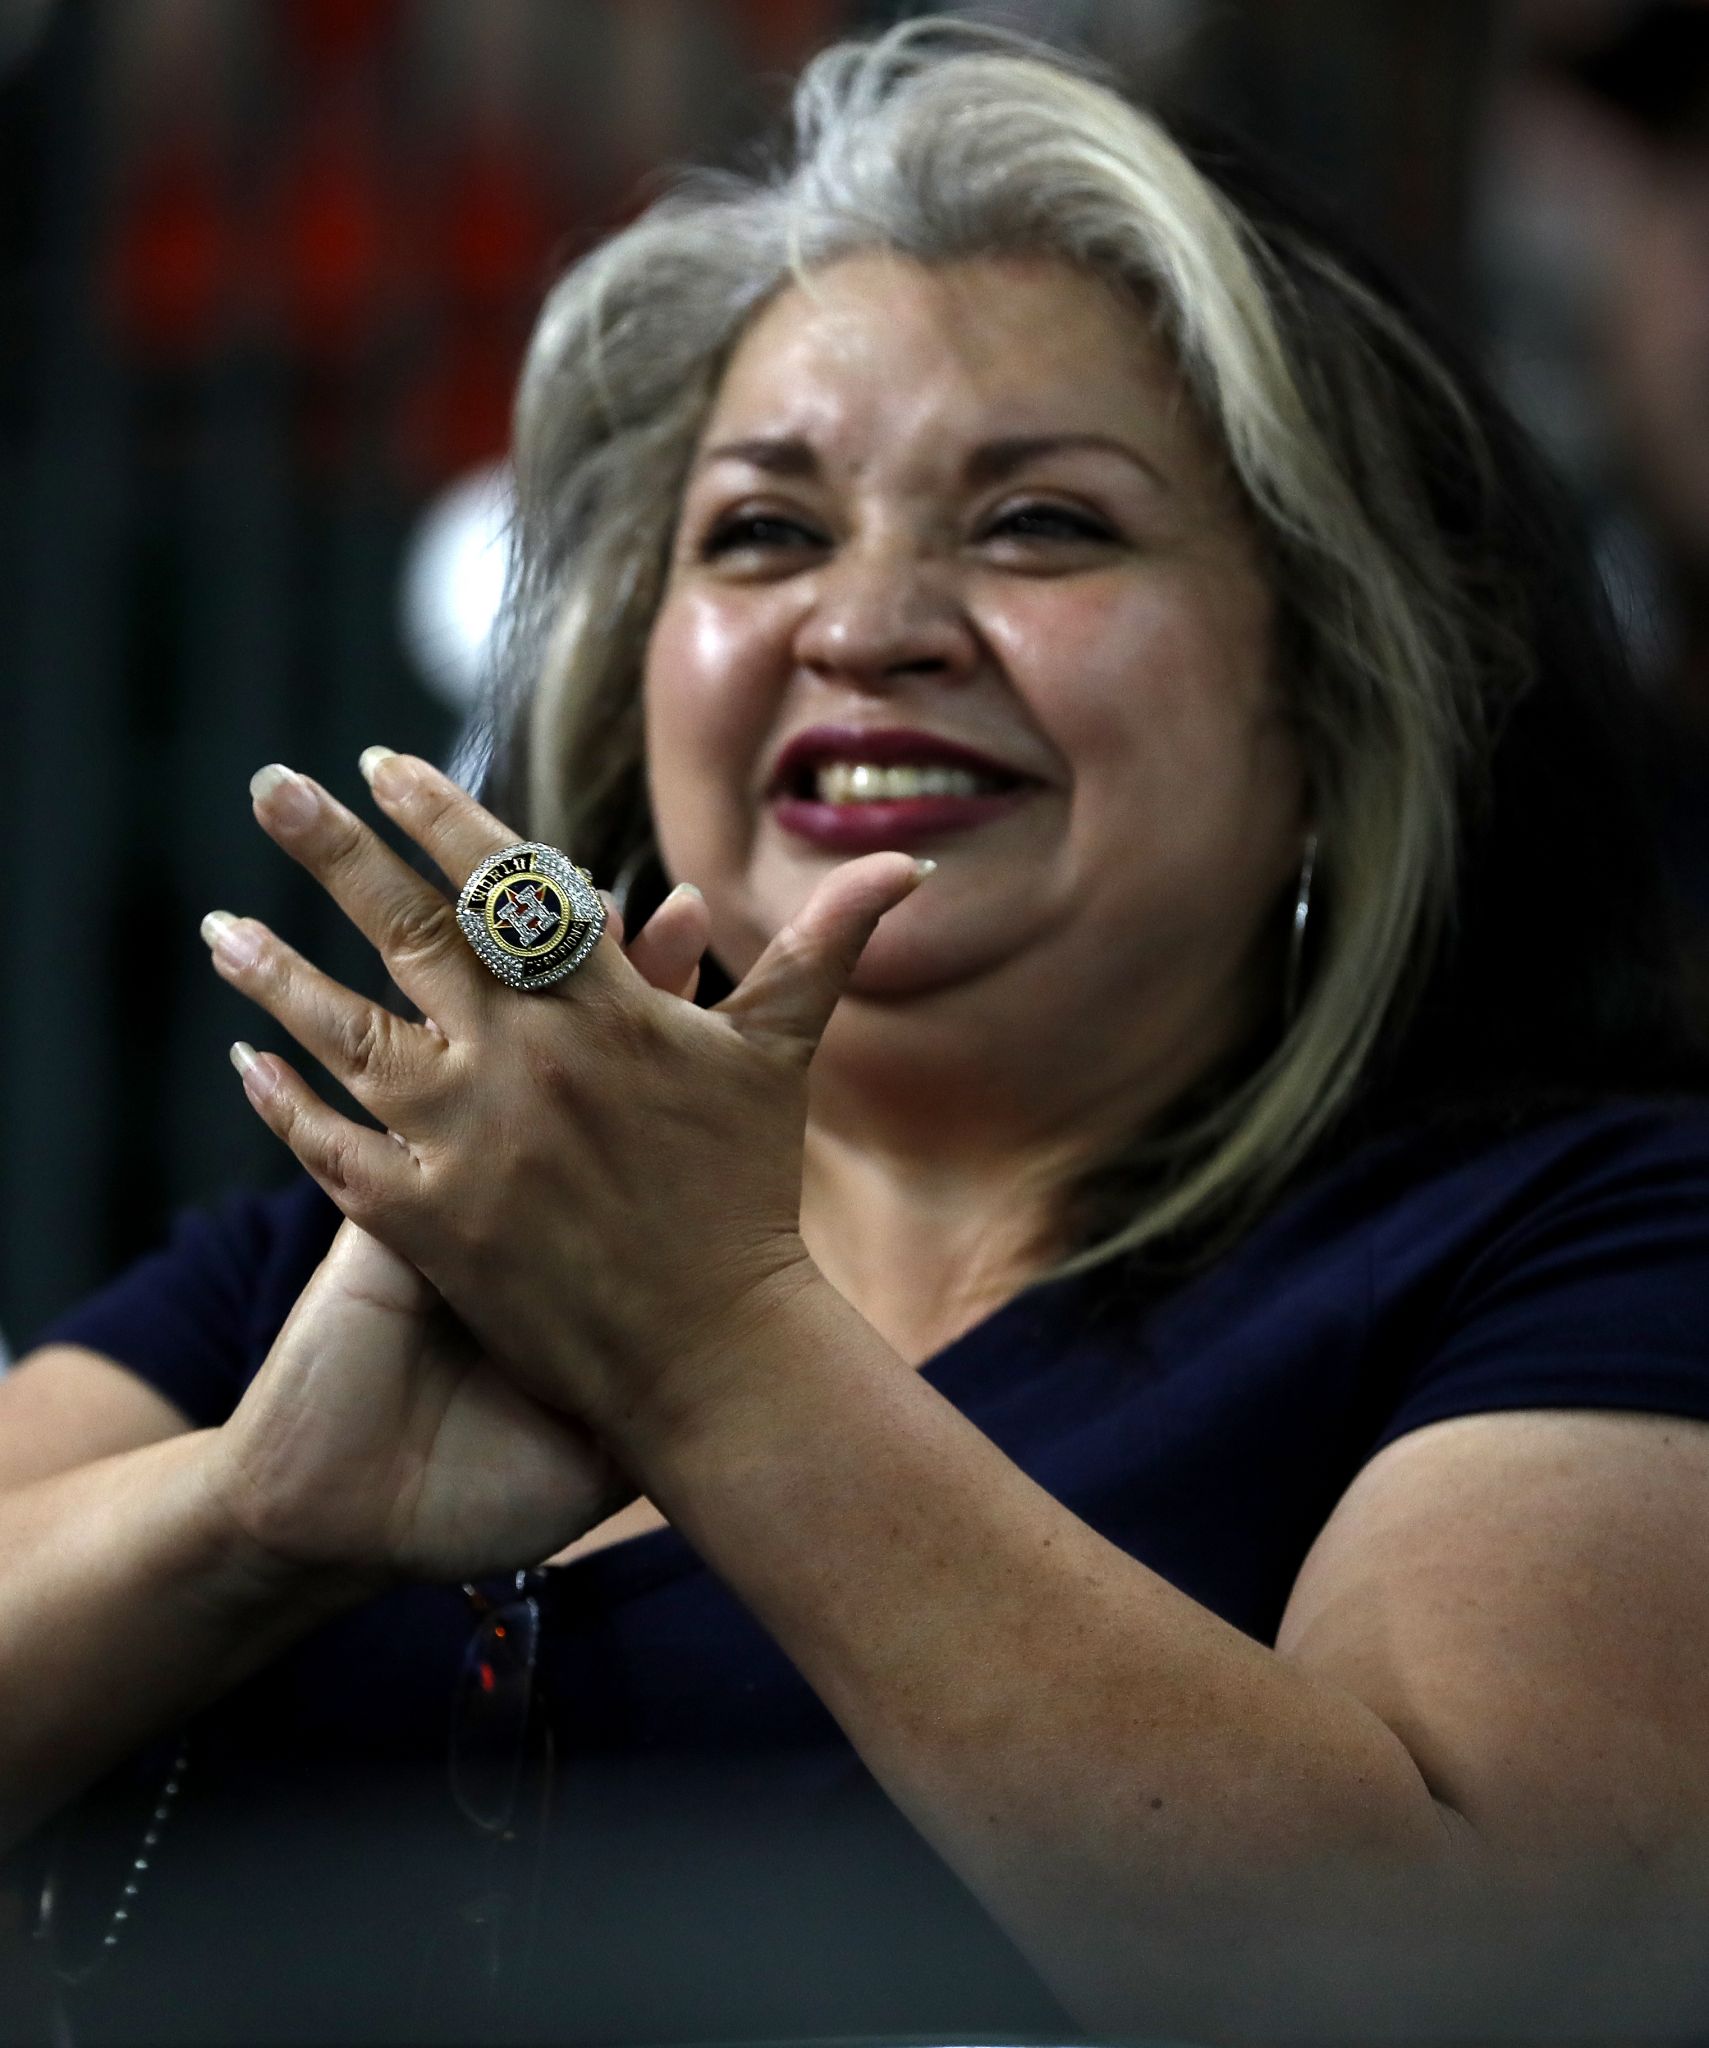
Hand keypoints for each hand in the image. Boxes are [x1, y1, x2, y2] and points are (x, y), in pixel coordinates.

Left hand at [201, 752, 924, 1452]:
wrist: (715, 1351)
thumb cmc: (751, 1197)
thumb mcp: (779, 1059)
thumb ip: (822, 949)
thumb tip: (906, 866)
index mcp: (601, 1008)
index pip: (503, 882)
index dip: (439, 814)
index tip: (381, 763)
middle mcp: (520, 1058)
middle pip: (405, 928)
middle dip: (331, 846)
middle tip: (269, 783)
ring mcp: (463, 1142)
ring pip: (343, 1032)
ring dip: (274, 972)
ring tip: (217, 926)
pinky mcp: (425, 1225)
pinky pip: (332, 1152)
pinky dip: (284, 1106)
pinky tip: (241, 1066)